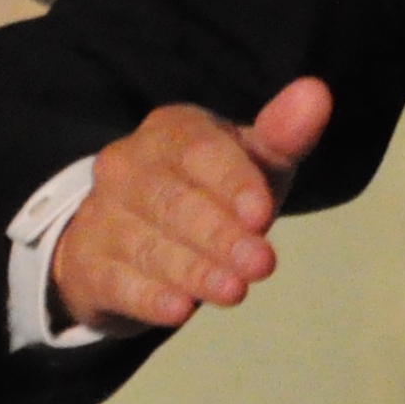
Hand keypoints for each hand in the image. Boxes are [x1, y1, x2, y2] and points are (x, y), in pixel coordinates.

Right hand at [48, 77, 332, 333]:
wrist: (134, 239)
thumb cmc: (212, 194)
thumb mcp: (254, 164)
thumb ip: (284, 136)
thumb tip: (316, 93)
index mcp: (171, 131)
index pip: (199, 151)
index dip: (232, 183)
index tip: (263, 215)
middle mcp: (127, 165)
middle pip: (173, 201)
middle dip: (220, 234)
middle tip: (261, 264)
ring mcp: (102, 213)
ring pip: (146, 243)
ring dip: (193, 269)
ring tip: (234, 291)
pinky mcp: (88, 264)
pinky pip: (116, 279)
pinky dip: (148, 296)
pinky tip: (178, 310)